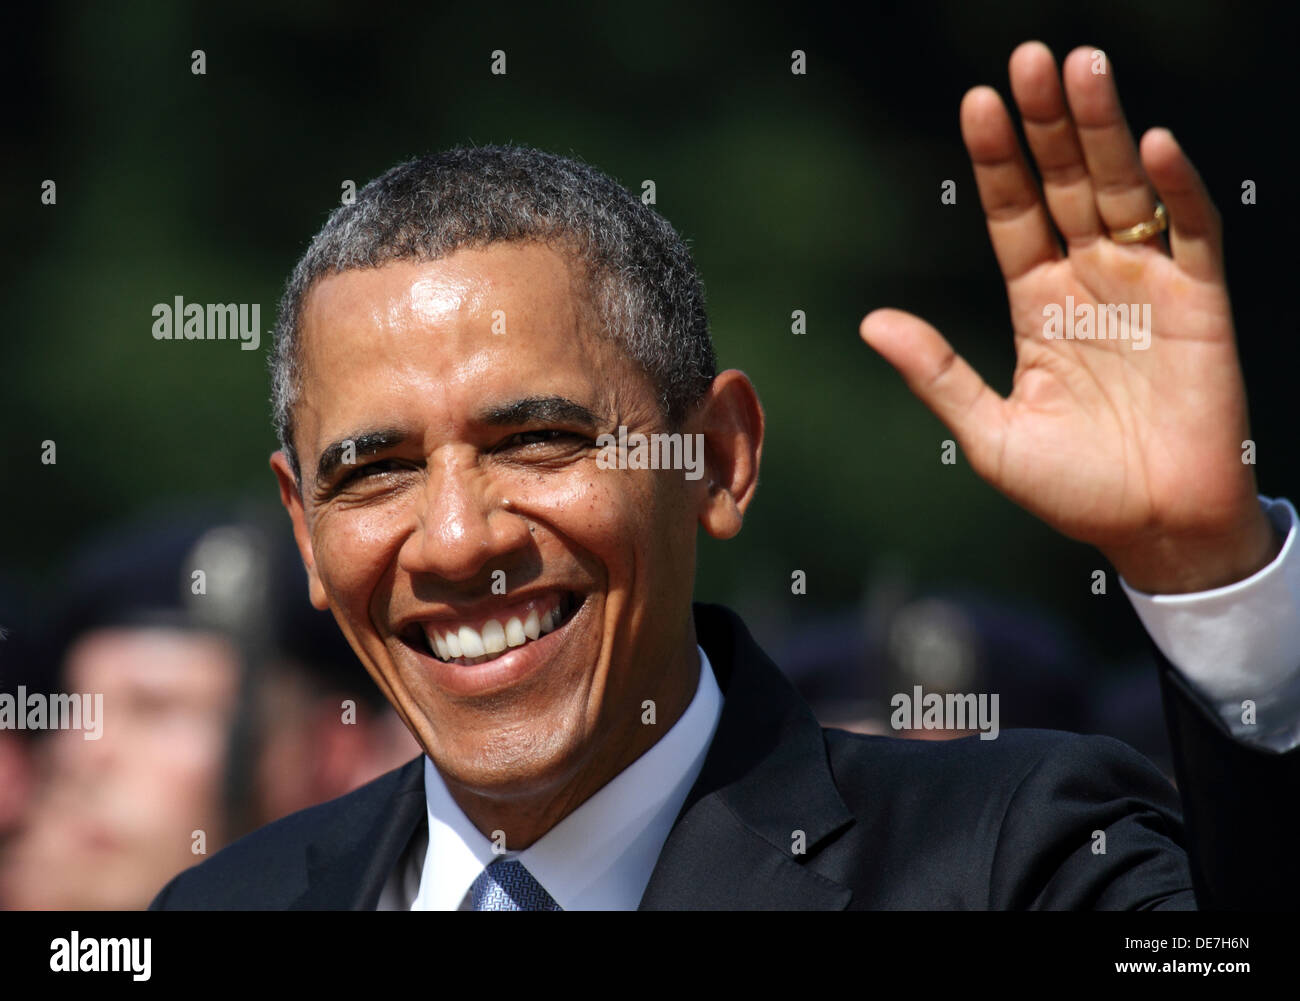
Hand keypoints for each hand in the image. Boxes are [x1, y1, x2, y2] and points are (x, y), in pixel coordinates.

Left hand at [860, 41, 1279, 593]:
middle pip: (1064, 185)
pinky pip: (1192, 234)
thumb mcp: (989, 433)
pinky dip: (1177, 190)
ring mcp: (1145, 285)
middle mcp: (1089, 280)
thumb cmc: (1073, 489)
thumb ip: (937, 374)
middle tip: (1029, 58)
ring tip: (1081, 68)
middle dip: (1047, 124)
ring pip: (1122, 191)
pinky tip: (1153, 145)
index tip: (977, 103)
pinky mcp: (1201, 303)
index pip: (1013, 214)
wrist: (1154, 529)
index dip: (997, 161)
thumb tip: (869, 321)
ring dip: (1103, 130)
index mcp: (1036, 304)